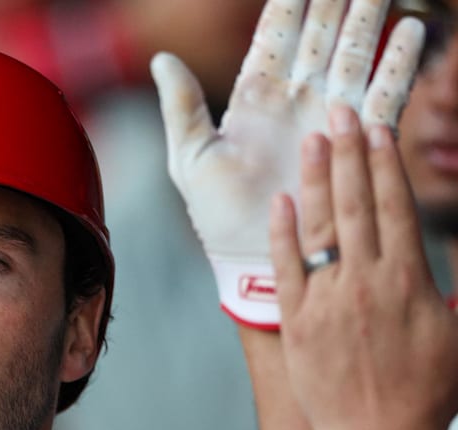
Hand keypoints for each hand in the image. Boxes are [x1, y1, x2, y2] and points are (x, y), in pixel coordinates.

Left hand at [154, 0, 422, 328]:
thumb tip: (162, 58)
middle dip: (336, 2)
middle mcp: (296, 99)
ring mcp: (329, 116)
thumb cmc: (216, 216)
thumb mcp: (190, 159)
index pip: (275, 35)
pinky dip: (398, 63)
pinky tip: (411, 32)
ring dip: (368, 22)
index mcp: (255, 97)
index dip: (289, 3)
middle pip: (321, 35)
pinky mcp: (356, 142)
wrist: (253, 259)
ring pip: (354, 55)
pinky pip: (384, 95)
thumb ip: (181, 107)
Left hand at [271, 107, 457, 429]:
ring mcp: (328, 302)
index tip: (376, 130)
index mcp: (410, 282)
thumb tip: (448, 250)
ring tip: (312, 143)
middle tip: (339, 114)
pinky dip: (283, 234)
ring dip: (318, 182)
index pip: (395, 208)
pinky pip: (286, 270)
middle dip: (350, 155)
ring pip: (321, 230)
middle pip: (357, 206)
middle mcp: (367, 284)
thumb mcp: (456, 332)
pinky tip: (281, 202)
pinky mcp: (297, 324)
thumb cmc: (428, 394)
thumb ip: (453, 287)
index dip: (384, 165)